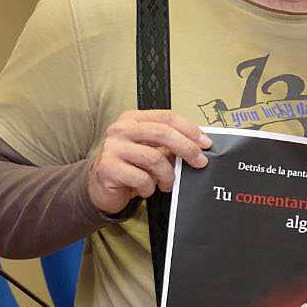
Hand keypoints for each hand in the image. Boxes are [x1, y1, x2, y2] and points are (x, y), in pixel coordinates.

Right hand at [86, 110, 210, 214]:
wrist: (101, 187)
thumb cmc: (130, 167)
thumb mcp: (151, 150)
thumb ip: (170, 145)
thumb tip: (200, 146)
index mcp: (133, 119)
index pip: (168, 117)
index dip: (190, 129)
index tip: (206, 143)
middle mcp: (121, 129)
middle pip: (163, 133)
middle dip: (187, 149)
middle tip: (199, 163)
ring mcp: (112, 147)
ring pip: (155, 158)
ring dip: (168, 175)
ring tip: (167, 183)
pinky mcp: (108, 168)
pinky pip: (141, 178)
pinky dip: (150, 187)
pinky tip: (146, 189)